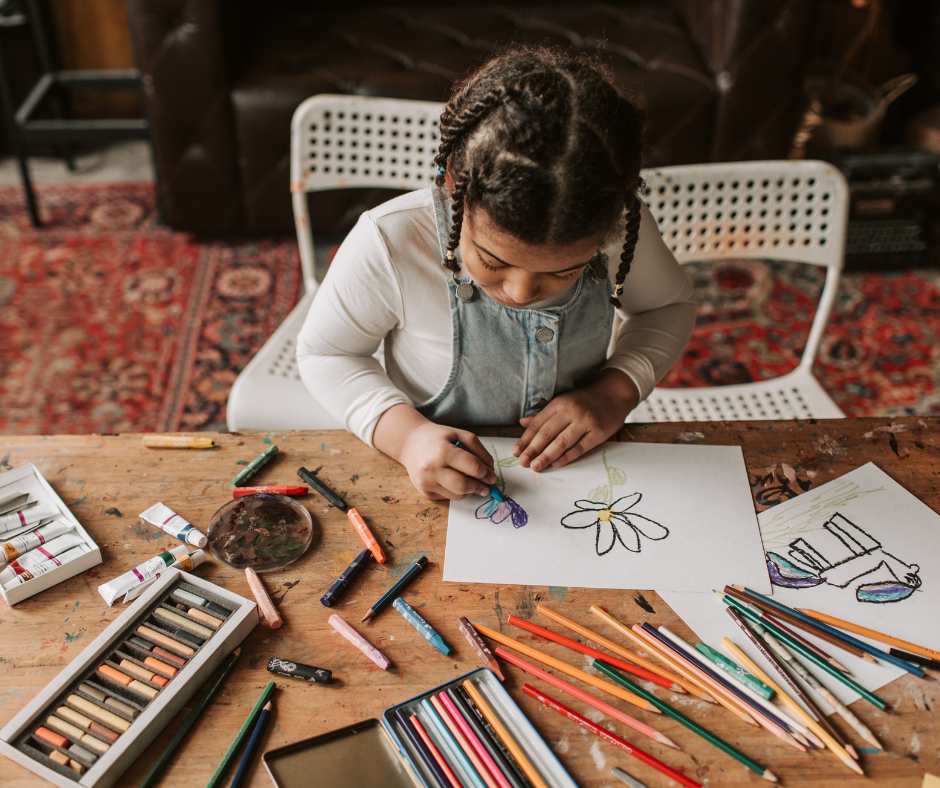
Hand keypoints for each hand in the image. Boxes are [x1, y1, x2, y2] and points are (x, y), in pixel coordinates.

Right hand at [399, 422, 496, 500]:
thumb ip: (478, 450)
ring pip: (457, 495)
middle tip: (487, 487)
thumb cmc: (437, 437)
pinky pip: (448, 497)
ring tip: (472, 482)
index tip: (492, 476)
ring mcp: (426, 483)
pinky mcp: (424, 492)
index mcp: (442, 451)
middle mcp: (432, 469)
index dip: (486, 473)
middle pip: (464, 486)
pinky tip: (454, 480)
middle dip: (480, 487)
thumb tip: (490, 470)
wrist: (410, 443)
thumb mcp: (459, 434)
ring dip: (469, 490)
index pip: (472, 467)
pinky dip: (456, 491)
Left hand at [514, 370, 638, 470]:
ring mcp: (585, 422)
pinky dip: (566, 458)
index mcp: (559, 403)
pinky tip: (556, 465)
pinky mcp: (598, 433)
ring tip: (536, 467)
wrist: (614, 394)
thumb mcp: (563, 401)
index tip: (516, 451)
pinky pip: (579, 448)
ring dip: (547, 456)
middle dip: (532, 450)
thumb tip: (522, 423)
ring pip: (561, 443)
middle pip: (547, 434)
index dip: (525, 439)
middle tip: (523, 463)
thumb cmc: (584, 400)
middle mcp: (571, 411)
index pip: (538, 424)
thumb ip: (543, 414)